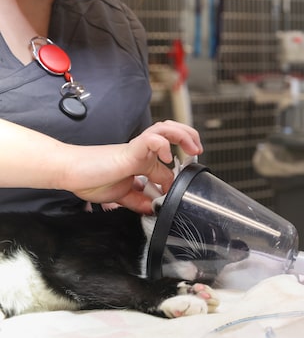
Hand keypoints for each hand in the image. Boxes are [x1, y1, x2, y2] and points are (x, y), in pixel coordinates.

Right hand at [66, 120, 202, 213]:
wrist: (70, 172)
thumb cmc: (91, 179)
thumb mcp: (120, 195)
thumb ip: (137, 200)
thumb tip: (152, 208)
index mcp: (142, 163)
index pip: (169, 166)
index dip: (179, 177)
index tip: (180, 191)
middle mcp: (143, 153)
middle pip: (172, 134)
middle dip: (190, 138)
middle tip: (198, 151)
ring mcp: (138, 149)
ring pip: (166, 129)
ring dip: (183, 134)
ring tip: (192, 146)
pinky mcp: (130, 149)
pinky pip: (152, 139)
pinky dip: (164, 144)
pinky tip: (167, 156)